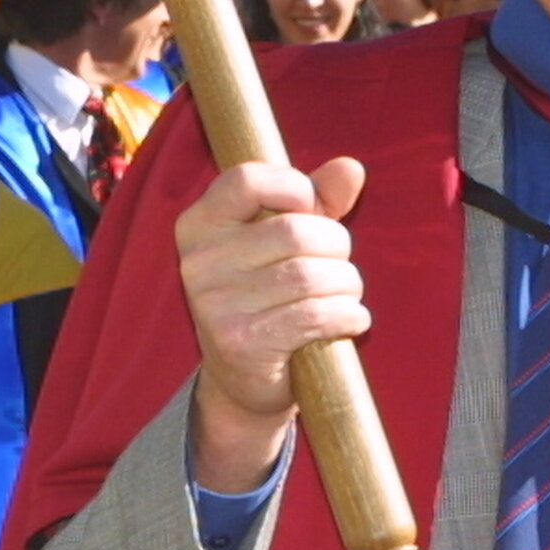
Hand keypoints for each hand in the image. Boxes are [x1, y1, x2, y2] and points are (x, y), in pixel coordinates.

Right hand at [176, 156, 370, 493]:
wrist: (243, 381)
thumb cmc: (269, 296)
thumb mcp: (286, 242)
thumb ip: (318, 201)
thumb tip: (351, 167)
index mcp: (199, 224)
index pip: (247, 179)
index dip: (294, 187)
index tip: (311, 210)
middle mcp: (198, 261)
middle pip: (294, 231)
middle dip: (337, 247)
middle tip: (340, 266)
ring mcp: (215, 304)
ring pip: (311, 276)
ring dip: (347, 286)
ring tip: (346, 296)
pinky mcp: (240, 342)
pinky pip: (315, 315)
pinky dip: (348, 316)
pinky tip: (349, 321)